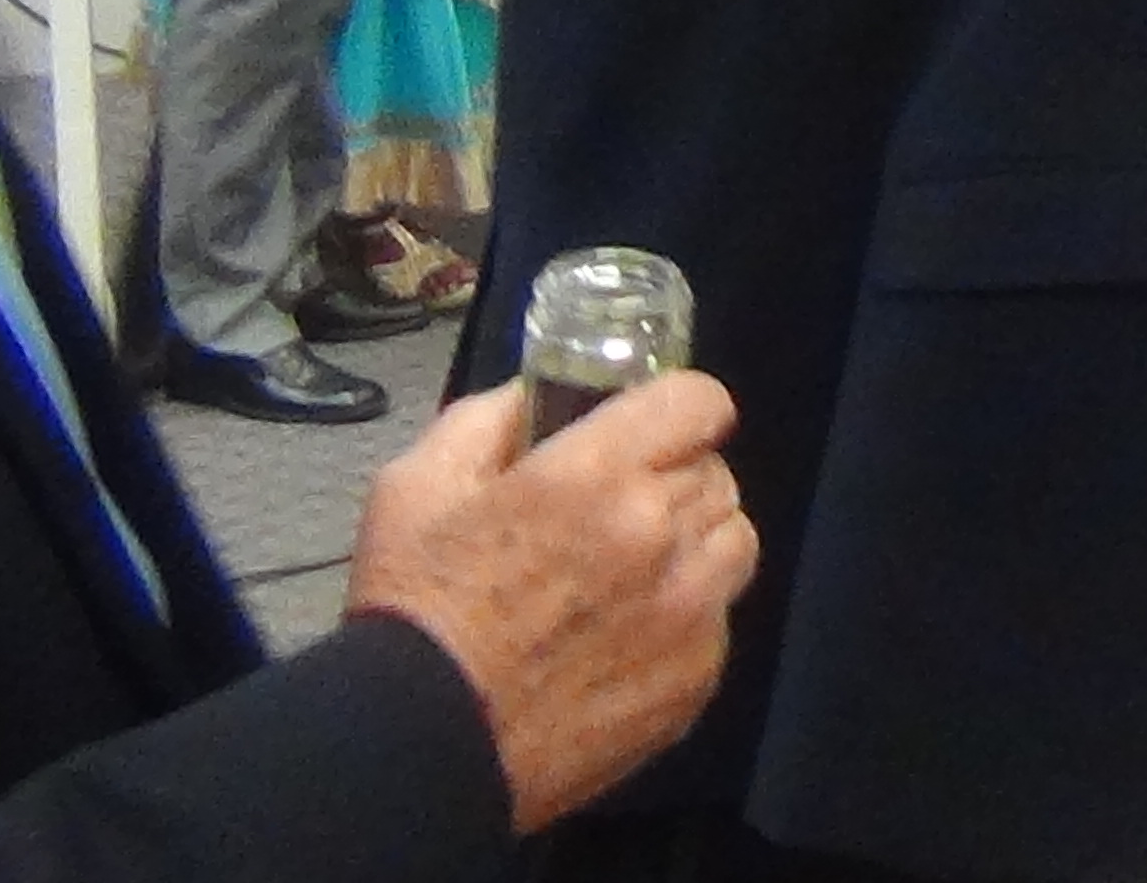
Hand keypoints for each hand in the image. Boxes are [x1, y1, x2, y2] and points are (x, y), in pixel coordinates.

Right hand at [343, 375, 758, 834]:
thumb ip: (486, 421)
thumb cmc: (412, 611)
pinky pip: (720, 619)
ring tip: (635, 570)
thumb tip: (535, 397)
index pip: (699, 402)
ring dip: (696, 542)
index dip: (676, 409)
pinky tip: (627, 636)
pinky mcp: (696, 677)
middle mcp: (659, 534)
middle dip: (672, 479)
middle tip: (616, 511)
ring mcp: (688, 610)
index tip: (650, 431)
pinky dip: (689, 616)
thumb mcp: (415, 485)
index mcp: (593, 476)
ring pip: (734, 541)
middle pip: (715, 473)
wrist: (422, 748)